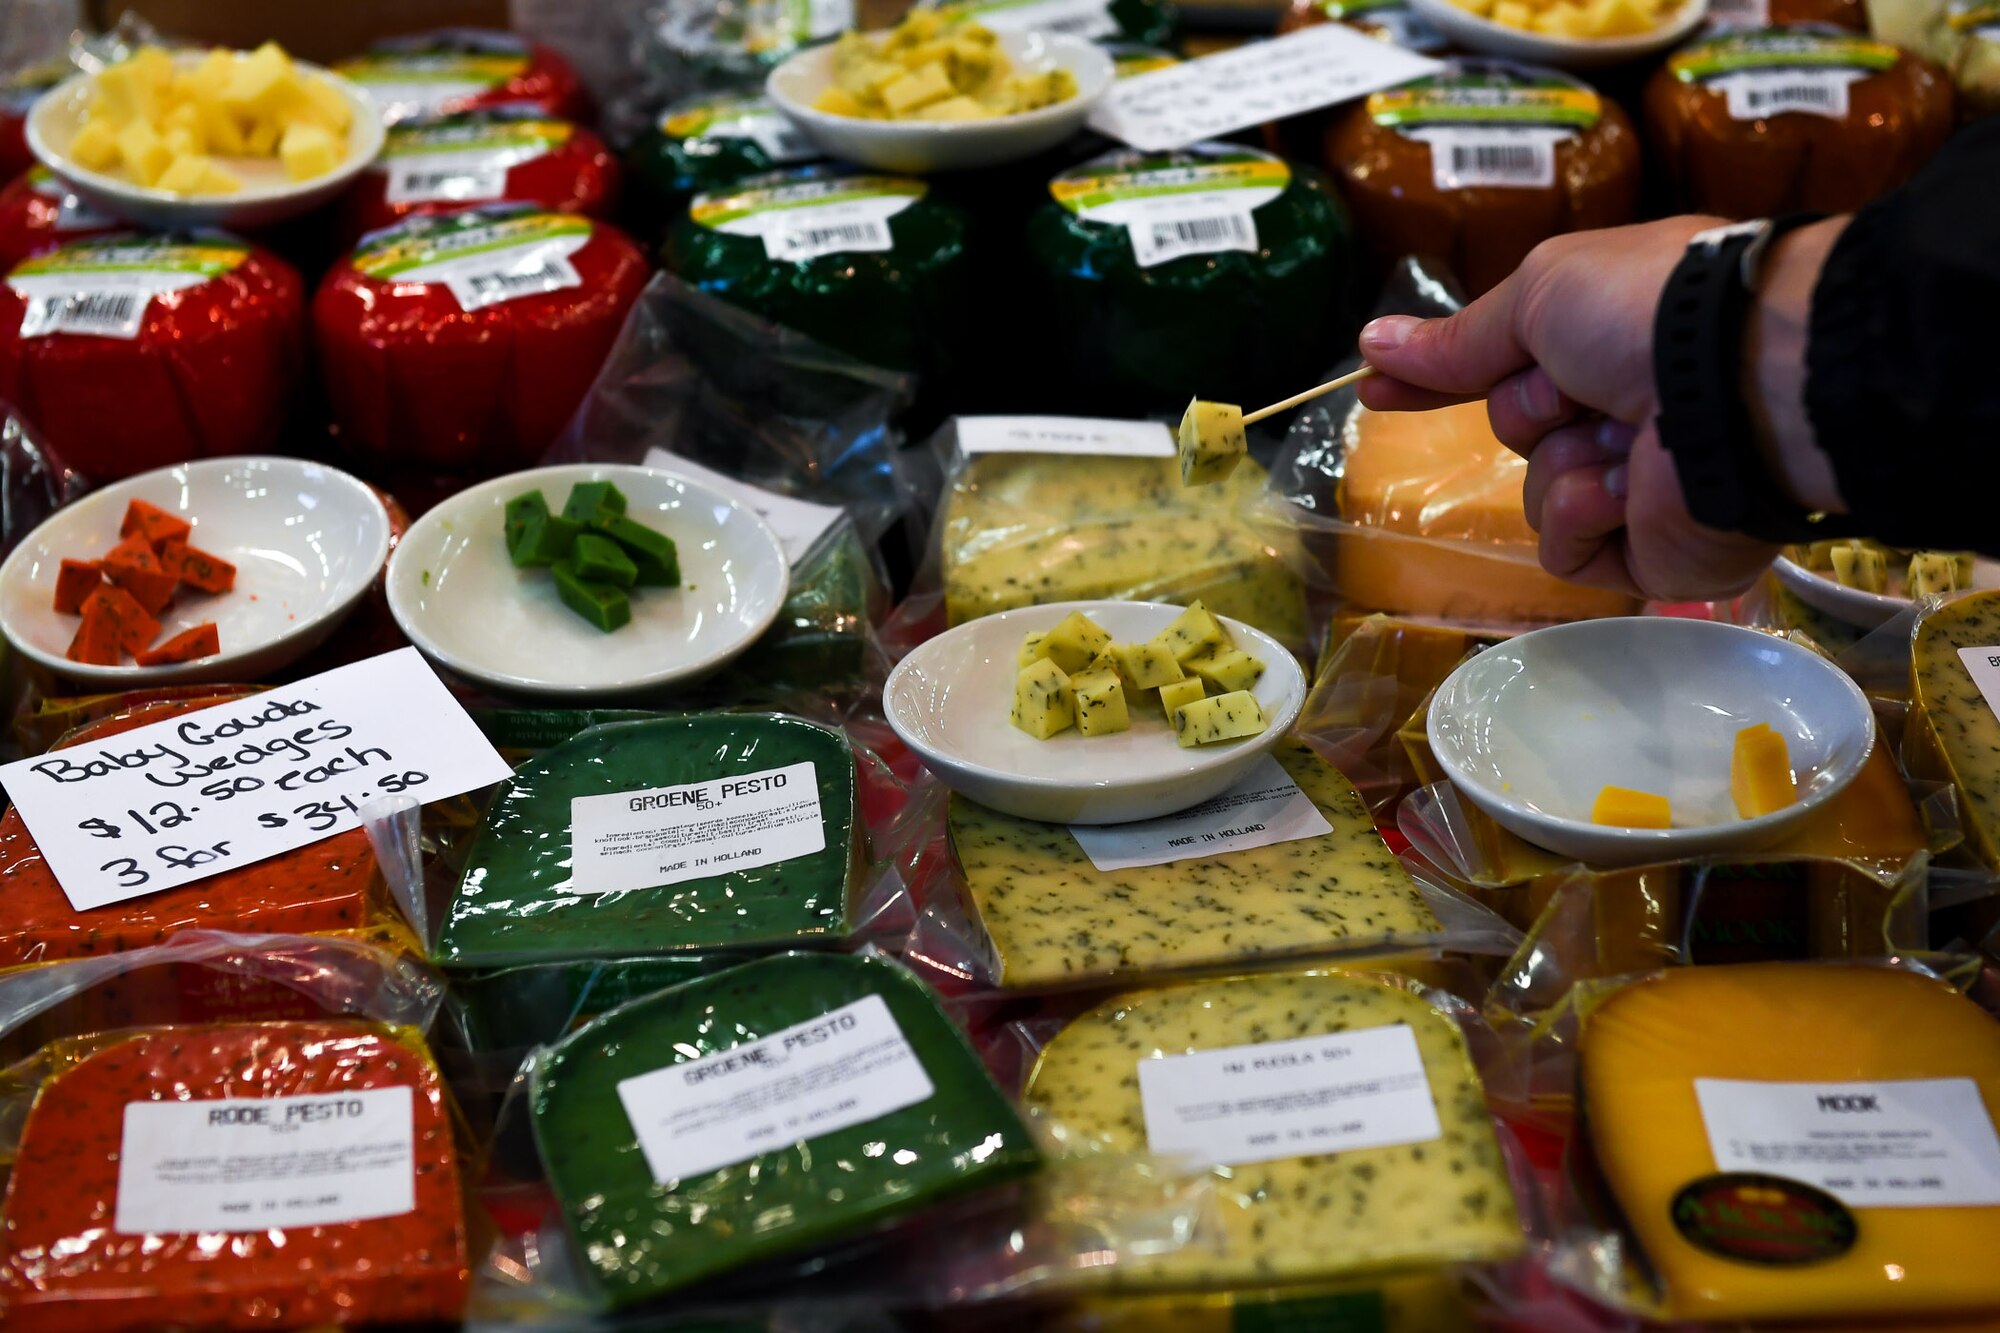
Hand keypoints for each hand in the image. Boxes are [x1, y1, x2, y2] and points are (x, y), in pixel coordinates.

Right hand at [1352, 218, 1786, 602]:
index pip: (1503, 364)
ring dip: (1568, 462)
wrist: (1740, 385)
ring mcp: (1643, 485)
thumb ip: (1458, 339)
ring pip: (1539, 491)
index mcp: (1613, 336)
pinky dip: (1583, 514)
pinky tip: (1628, 490)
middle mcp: (1631, 407)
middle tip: (1585, 388)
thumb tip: (1369, 346)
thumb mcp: (1539, 296)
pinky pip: (1567, 548)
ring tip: (1629, 441)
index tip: (1374, 391)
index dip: (1439, 377)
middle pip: (1519, 426)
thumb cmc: (1646, 314)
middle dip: (1535, 409)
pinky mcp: (1650, 553)